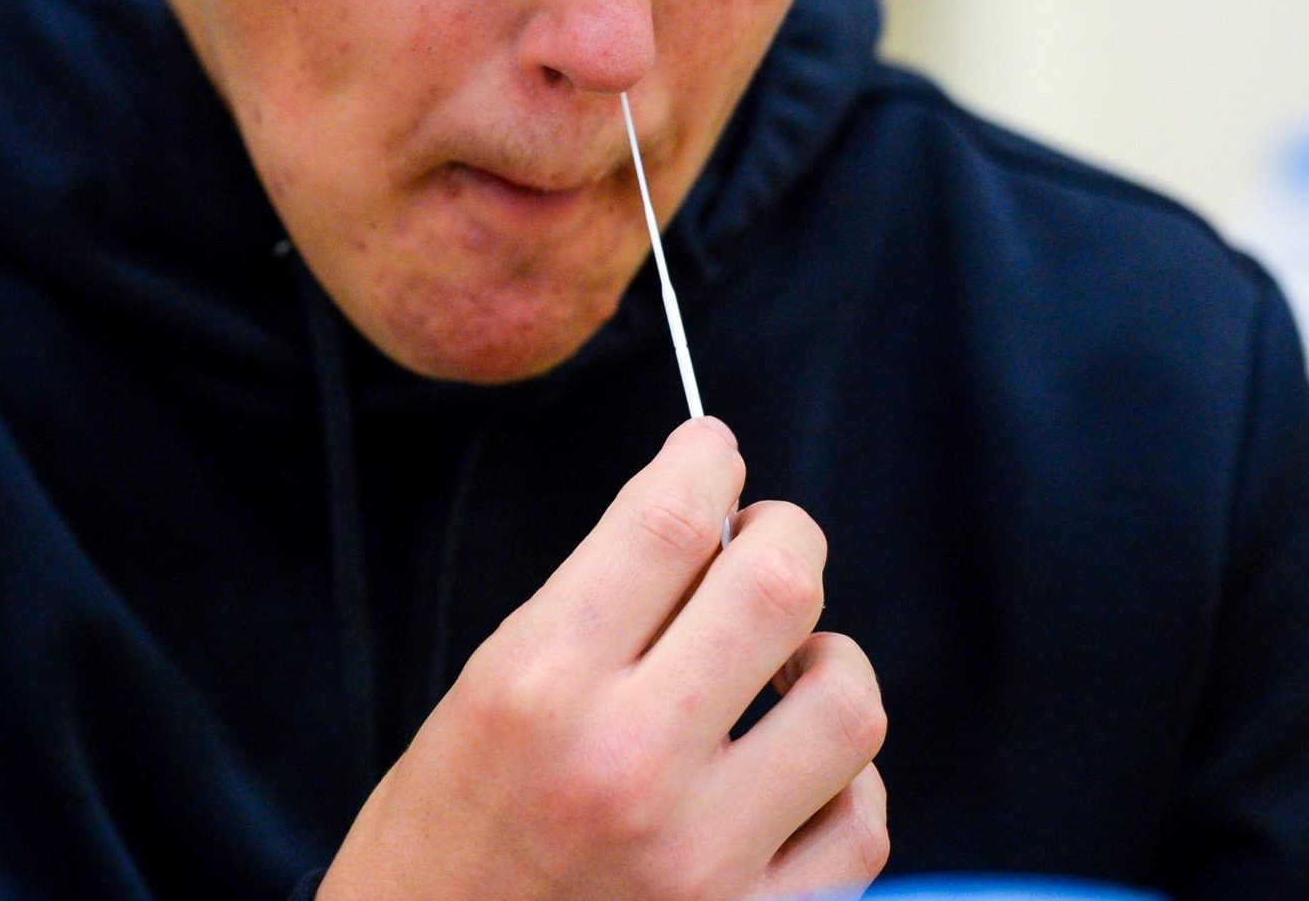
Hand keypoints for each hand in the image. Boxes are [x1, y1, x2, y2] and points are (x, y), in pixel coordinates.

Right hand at [318, 417, 886, 900]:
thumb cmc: (446, 833)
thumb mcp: (485, 691)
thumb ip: (594, 610)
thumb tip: (705, 524)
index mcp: (541, 684)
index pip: (668, 522)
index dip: (707, 459)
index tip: (714, 452)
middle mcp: (629, 762)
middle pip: (779, 586)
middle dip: (784, 536)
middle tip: (764, 543)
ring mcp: (704, 857)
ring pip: (847, 704)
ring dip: (825, 665)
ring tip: (785, 672)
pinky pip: (862, 825)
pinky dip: (844, 783)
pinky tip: (797, 774)